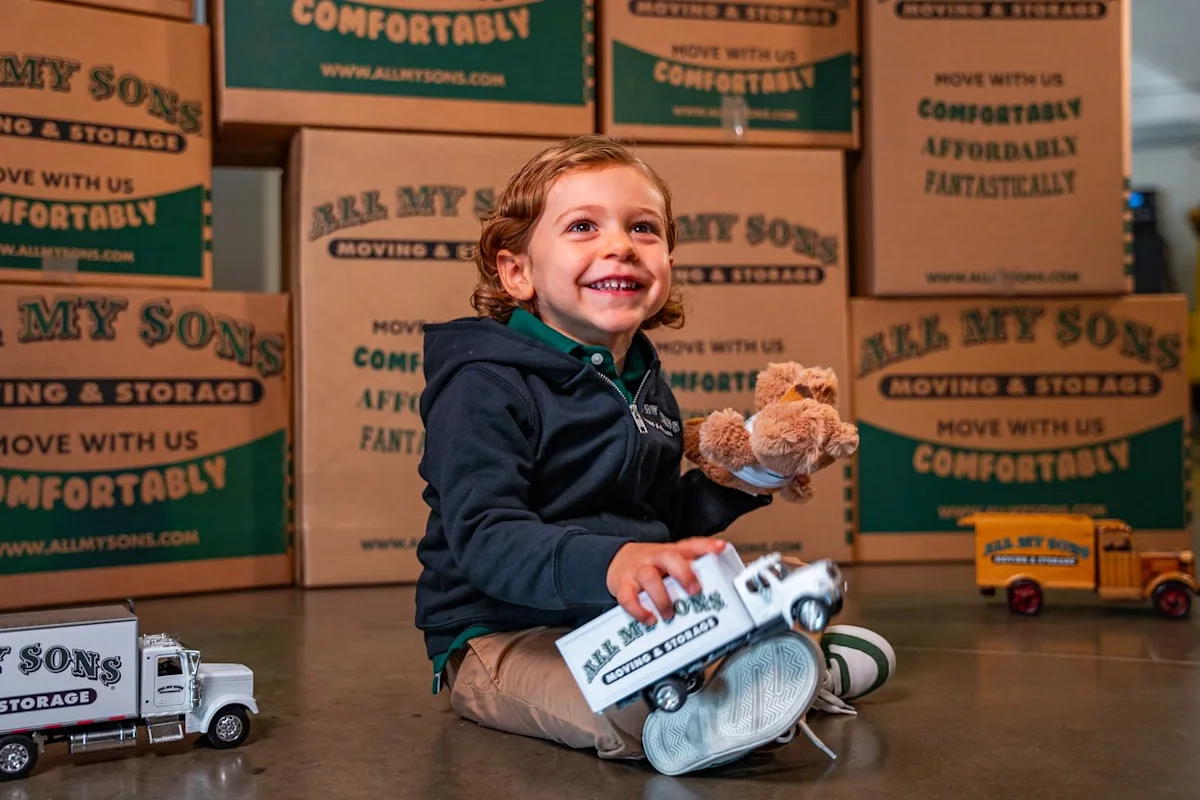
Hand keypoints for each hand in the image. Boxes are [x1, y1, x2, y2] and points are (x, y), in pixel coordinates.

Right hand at [606, 538, 726, 625]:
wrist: (618, 559)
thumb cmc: (651, 565)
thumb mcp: (671, 561)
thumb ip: (692, 568)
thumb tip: (721, 581)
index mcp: (670, 552)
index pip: (691, 545)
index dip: (707, 546)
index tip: (721, 549)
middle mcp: (655, 558)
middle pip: (670, 558)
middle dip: (684, 574)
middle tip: (695, 591)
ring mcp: (638, 570)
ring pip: (649, 577)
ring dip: (662, 598)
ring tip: (669, 614)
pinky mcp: (623, 585)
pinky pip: (628, 597)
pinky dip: (639, 610)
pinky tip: (649, 618)